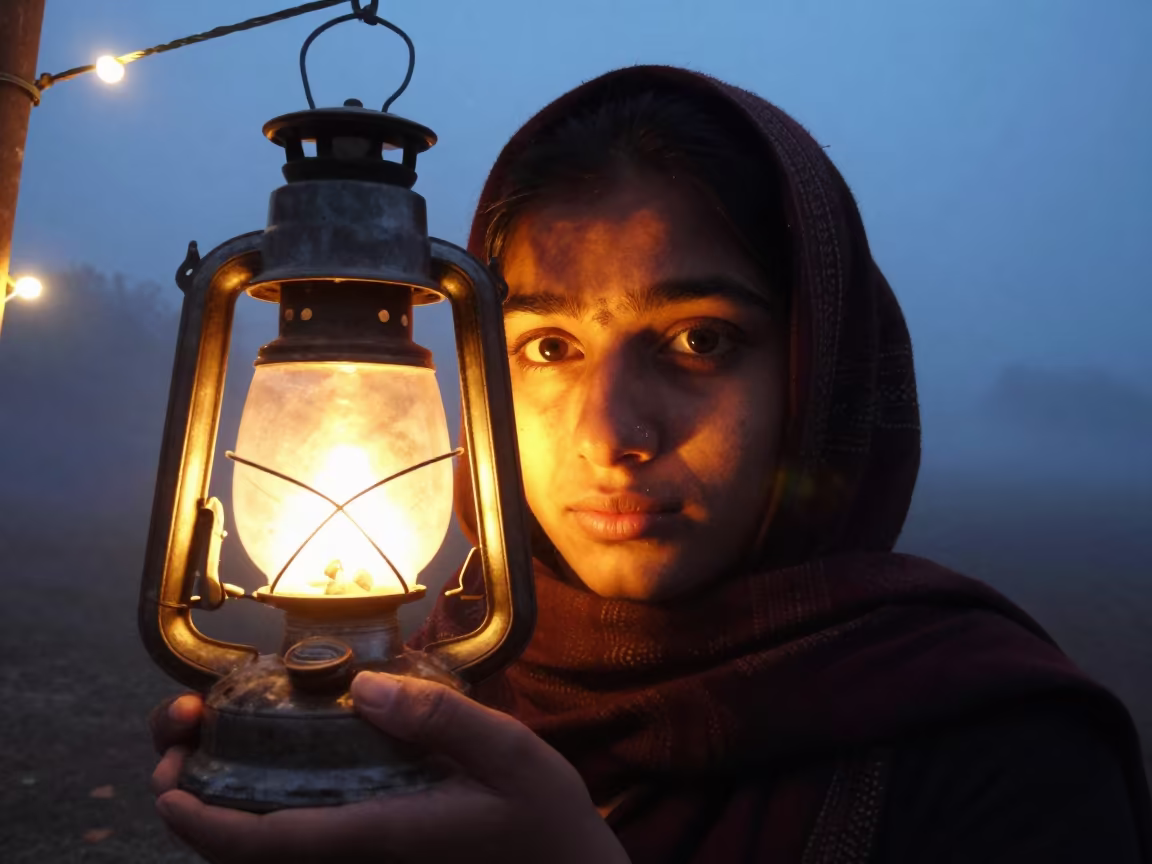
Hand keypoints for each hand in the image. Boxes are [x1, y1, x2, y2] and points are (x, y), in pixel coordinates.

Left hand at [152, 672, 630, 863]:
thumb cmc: (544, 821)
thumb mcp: (511, 755)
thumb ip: (442, 720)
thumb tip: (366, 689)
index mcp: (383, 835)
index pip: (271, 843)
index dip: (206, 823)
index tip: (166, 788)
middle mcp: (363, 859)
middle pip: (254, 856)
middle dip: (197, 816)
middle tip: (175, 755)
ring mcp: (371, 862)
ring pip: (275, 856)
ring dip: (224, 816)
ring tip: (204, 755)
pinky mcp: (383, 854)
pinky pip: (306, 846)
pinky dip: (265, 819)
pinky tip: (271, 775)